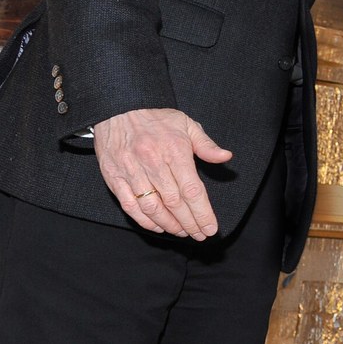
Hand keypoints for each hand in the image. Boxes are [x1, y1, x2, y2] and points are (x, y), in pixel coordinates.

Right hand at [93, 108, 232, 238]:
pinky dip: (145, 220)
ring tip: (182, 233)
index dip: (202, 212)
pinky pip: (130, 205)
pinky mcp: (114, 178)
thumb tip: (225, 157)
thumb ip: (206, 144)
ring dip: (169, 224)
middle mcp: (153, 163)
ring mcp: (131, 172)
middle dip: (189, 223)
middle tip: (200, 235)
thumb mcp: (187, 124)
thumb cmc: (157, 118)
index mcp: (174, 151)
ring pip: (152, 207)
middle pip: (174, 202)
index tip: (211, 227)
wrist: (118, 108)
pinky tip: (158, 226)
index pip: (191, 190)